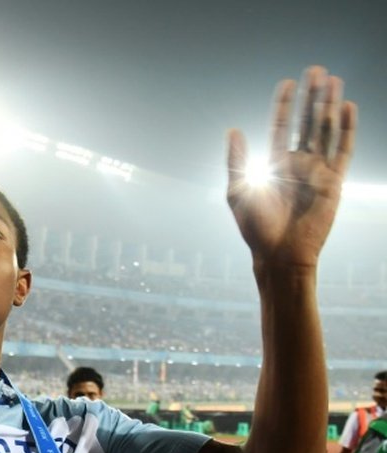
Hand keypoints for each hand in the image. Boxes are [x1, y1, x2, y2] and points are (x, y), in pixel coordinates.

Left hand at [227, 67, 355, 269]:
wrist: (278, 253)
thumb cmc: (254, 227)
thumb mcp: (238, 191)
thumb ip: (237, 160)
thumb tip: (233, 129)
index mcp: (274, 163)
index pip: (282, 126)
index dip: (284, 105)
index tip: (287, 82)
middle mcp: (298, 163)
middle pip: (306, 122)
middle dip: (311, 97)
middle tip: (316, 69)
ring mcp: (317, 170)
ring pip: (326, 130)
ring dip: (329, 105)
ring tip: (332, 80)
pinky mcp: (334, 181)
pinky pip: (343, 149)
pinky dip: (346, 128)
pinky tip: (347, 107)